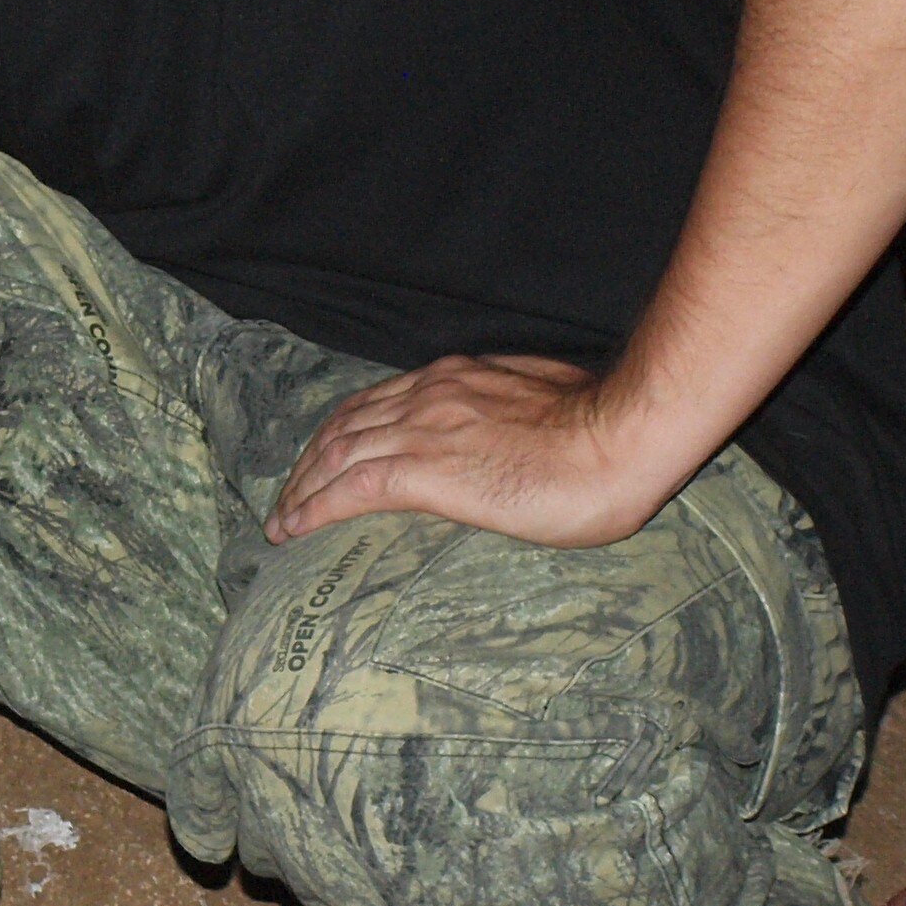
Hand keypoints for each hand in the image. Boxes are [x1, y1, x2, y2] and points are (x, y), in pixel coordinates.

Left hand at [266, 354, 678, 548]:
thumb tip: (511, 430)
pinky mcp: (426, 469)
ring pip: (337, 454)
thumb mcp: (550, 403)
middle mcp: (430, 394)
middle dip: (311, 459)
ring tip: (283, 521)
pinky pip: (351, 488)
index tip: (327, 455)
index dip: (344, 429)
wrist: (622, 437)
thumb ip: (513, 411)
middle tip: (291, 494)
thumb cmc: (607, 431)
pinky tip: (295, 529)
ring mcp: (425, 429)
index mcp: (459, 377)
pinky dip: (314, 508)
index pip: (379, 400)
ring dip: (302, 488)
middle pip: (345, 424)